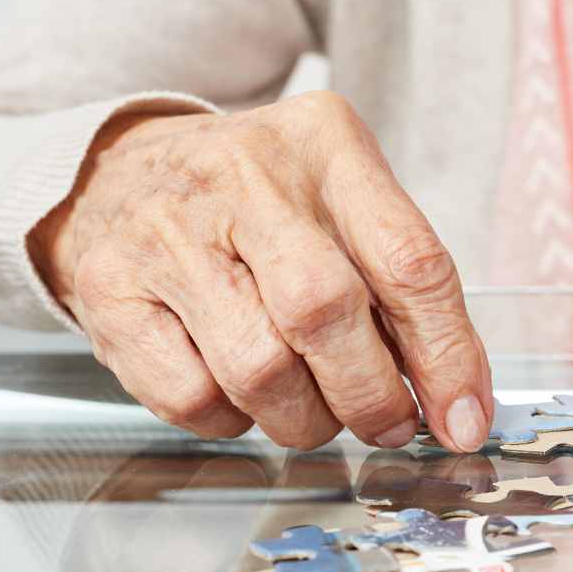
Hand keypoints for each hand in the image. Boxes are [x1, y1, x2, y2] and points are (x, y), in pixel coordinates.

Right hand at [28, 92, 492, 451]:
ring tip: (313, 408)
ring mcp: (167, 233)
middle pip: (325, 313)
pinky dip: (232, 420)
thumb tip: (457, 406)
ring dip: (304, 419)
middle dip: (370, 396)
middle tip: (387, 425)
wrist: (117, 172)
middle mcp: (244, 178)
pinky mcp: (109, 290)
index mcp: (326, 146)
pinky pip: (191, 397)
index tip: (463, 418)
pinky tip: (239, 393)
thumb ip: (404, 293)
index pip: (409, 261)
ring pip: (259, 370)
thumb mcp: (343, 207)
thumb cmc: (259, 205)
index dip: (447, 356)